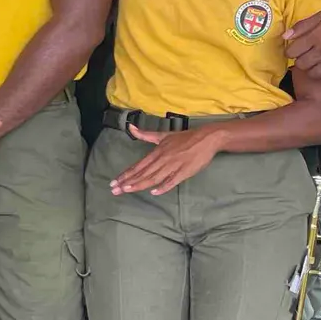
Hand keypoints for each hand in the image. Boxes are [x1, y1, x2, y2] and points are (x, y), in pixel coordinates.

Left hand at [110, 124, 226, 195]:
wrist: (206, 138)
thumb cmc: (184, 138)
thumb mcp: (162, 135)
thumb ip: (145, 135)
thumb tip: (131, 127)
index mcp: (156, 152)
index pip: (138, 165)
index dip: (126, 174)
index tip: (114, 181)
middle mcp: (162, 159)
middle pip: (143, 173)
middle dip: (127, 182)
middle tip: (114, 190)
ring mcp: (173, 165)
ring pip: (154, 177)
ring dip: (140, 184)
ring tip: (127, 190)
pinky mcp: (185, 171)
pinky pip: (172, 181)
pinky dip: (163, 186)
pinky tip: (154, 192)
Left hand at [284, 10, 320, 82]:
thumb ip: (303, 25)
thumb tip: (285, 37)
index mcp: (316, 36)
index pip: (291, 52)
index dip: (291, 52)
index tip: (297, 51)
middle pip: (300, 65)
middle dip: (301, 61)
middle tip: (309, 57)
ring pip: (313, 74)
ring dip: (313, 69)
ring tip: (319, 63)